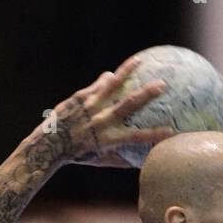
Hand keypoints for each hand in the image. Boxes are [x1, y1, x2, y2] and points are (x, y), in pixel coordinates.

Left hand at [31, 54, 174, 168]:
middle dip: (146, 94)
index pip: (137, 137)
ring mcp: (91, 107)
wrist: (50, 144)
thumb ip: (121, 159)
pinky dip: (107, 79)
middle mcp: (101, 121)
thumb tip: (141, 161)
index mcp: (109, 139)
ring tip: (139, 61)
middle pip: (128, 104)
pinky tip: (113, 73)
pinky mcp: (81, 98)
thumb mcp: (101, 160)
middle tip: (162, 84)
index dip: (156, 134)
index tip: (173, 131)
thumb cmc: (78, 155)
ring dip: (126, 71)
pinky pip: (98, 85)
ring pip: (112, 86)